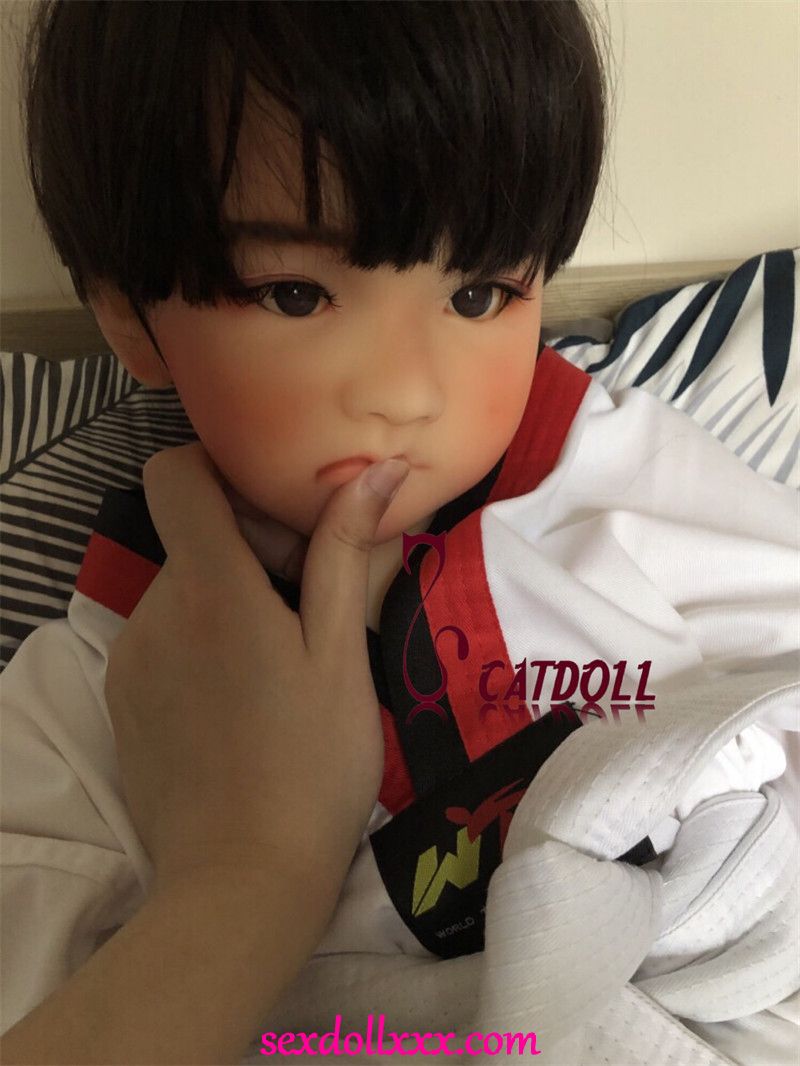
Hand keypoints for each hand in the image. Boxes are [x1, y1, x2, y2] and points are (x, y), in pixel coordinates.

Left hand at [104, 441, 408, 906]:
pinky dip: (202, 645)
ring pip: (182, 592)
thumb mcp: (341, 653)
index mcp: (209, 588)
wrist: (241, 883)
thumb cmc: (312, 765)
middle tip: (311, 605)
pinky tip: (244, 702)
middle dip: (251, 550)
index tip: (274, 505)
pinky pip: (162, 640)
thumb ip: (347, 553)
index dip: (217, 468)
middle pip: (192, 537)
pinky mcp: (122, 701)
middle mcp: (152, 612)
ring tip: (283, 664)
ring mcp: (129, 659)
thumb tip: (380, 470)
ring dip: (230, 601)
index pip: (174, 475)